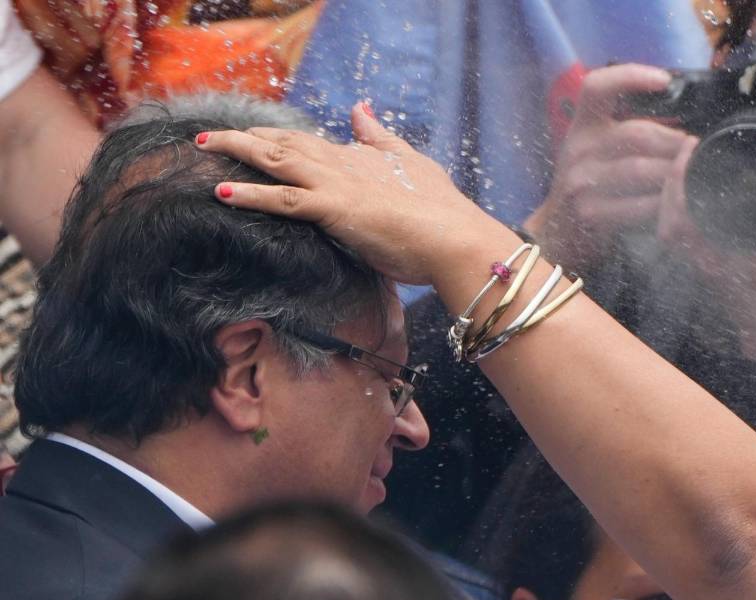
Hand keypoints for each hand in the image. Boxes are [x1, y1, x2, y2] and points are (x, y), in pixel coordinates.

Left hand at [196, 103, 506, 284]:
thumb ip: (382, 138)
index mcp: (362, 157)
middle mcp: (344, 164)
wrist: (455, 238)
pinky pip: (282, 200)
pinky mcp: (334, 209)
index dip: (280, 138)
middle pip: (286, 143)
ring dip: (236, 150)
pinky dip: (250, 194)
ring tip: (204, 145)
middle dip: (248, 137)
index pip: (313, 143)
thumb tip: (360, 108)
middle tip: (213, 136)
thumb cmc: (443, 213)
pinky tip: (222, 191)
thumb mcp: (414, 165)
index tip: (256, 137)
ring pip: (276, 160)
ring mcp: (337, 184)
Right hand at [525, 64, 688, 266]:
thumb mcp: (599, 149)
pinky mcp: (589, 213)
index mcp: (582, 124)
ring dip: (673, 174)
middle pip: (636, 133)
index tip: (665, 81)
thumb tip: (684, 129)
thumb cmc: (592, 183)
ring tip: (693, 176)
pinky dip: (661, 205)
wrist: (560, 230)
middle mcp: (577, 148)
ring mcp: (580, 182)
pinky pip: (636, 205)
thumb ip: (630, 132)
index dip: (630, 76)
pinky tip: (674, 206)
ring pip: (640, 169)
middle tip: (698, 151)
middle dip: (675, 142)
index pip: (597, 86)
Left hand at [656, 140, 755, 357]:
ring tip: (685, 166)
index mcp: (736, 253)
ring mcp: (703, 271)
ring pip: (666, 229)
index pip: (690, 211)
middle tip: (688, 148)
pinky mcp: (702, 274)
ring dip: (669, 197)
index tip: (694, 145)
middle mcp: (711, 263)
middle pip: (668, 217)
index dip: (682, 176)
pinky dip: (674, 216)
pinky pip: (675, 242)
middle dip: (671, 179)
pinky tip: (687, 195)